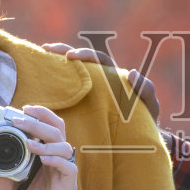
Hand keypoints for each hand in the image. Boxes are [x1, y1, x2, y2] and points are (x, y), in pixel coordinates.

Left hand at [0, 105, 87, 189]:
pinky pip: (68, 167)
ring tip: (29, 142)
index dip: (37, 115)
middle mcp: (56, 158)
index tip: (18, 109)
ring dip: (45, 141)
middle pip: (56, 128)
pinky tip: (43, 160)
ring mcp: (63, 170)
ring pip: (63, 145)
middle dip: (38, 120)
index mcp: (45, 155)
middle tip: (19, 118)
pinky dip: (56, 161)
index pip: (46, 126)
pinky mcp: (68, 184)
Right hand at [41, 43, 160, 118]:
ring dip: (56, 65)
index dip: (85, 55)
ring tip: (39, 59)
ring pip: (72, 74)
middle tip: (47, 49)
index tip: (70, 56)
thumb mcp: (150, 106)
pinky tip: (40, 84)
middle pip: (81, 61)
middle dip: (63, 51)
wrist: (139, 140)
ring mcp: (91, 92)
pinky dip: (55, 85)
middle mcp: (101, 81)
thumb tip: (132, 73)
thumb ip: (146, 90)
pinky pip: (68, 92)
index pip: (99, 60)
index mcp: (115, 77)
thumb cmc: (146, 121)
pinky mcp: (83, 105)